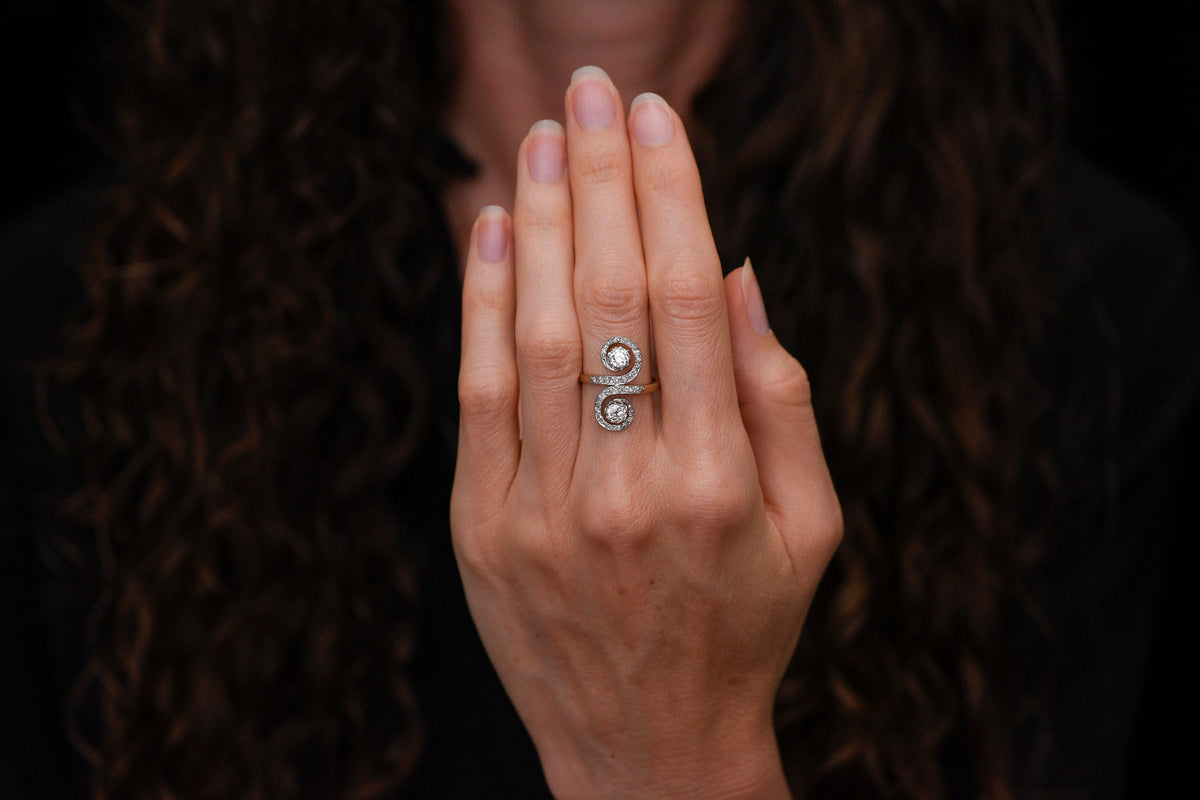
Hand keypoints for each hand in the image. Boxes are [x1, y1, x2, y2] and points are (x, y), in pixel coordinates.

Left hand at [450, 66, 841, 799]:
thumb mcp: (810, 527)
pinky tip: (487, 230)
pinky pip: (479, 392)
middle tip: (589, 93)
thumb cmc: (746, 627)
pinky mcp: (483, 527)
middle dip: (598, 180)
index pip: (683, 301)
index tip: (656, 119)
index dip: (668, 195)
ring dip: (535, 223)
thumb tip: (733, 273)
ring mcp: (543, 509)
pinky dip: (480, 302)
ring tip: (537, 137)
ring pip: (535, 332)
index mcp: (720, 482)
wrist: (649, 748)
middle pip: (604, 297)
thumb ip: (781, 397)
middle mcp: (627, 488)